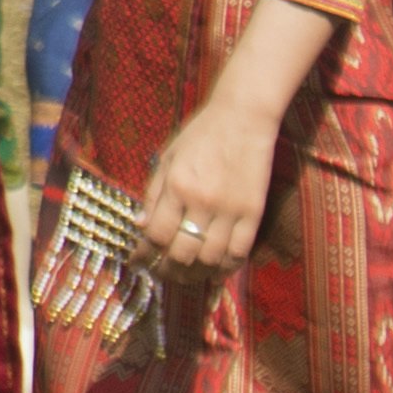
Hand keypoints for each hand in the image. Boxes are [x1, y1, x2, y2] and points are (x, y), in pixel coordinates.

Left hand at [138, 80, 283, 283]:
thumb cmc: (200, 134)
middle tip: (160, 272)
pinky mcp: (254, 213)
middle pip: (181, 254)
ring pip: (210, 259)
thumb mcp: (167, 157)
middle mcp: (202, 201)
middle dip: (166, 270)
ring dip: (194, 275)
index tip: (138, 261)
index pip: (156, 235)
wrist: (243, 117)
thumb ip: (153, 193)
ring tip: (184, 276)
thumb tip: (139, 226)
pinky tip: (213, 271)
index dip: (144, 254)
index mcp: (177, 186)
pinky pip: (239, 253)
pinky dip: (225, 268)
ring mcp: (231, 210)